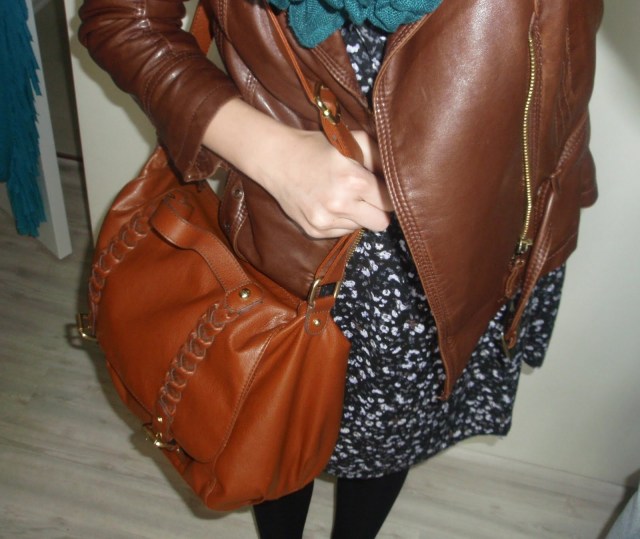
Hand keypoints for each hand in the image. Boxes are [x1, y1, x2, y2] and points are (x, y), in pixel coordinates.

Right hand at [203, 98, 392, 237]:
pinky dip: (340, 221)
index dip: (391, 195)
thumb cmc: (316, 147)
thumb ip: (379, 155)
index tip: (385, 189)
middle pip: (381, 223)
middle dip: (379, 210)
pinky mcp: (315, 231)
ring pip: (361, 228)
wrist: (276, 160)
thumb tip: (402, 170)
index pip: (391, 202)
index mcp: (354, 181)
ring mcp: (326, 221)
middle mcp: (341, 205)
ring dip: (358, 215)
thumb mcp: (350, 142)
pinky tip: (328, 203)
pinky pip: (341, 232)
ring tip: (342, 196)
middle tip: (369, 196)